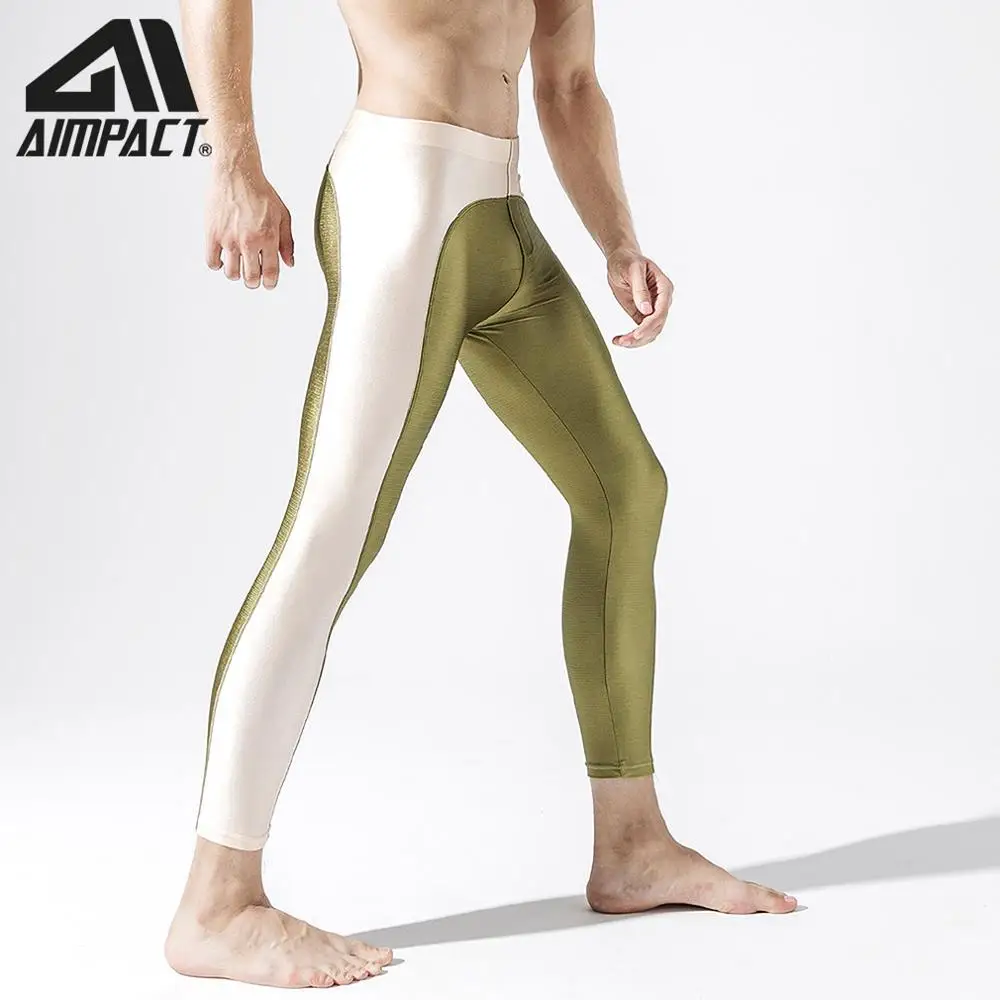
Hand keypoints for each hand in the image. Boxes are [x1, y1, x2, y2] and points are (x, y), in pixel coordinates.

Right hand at [205, 166, 294, 288]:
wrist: (236, 173)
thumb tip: (289, 263)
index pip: (270, 273)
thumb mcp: (282, 215)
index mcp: (268, 237)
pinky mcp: (212, 234)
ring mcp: (229, 238)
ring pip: (231, 274)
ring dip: (236, 274)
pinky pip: (212, 261)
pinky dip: (217, 265)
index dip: (270, 284)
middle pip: (250, 278)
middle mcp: (248, 241)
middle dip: (254, 282)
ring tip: (238, 266)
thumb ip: (287, 242)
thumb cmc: (259, 191)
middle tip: (253, 278)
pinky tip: (223, 259)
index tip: (268, 284)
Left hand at [606, 247, 673, 347]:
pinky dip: (631, 339)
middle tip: (622, 341)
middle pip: (657, 326)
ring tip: (618, 342)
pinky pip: (641, 332)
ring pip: (651, 333)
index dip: (649, 325)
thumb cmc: (627, 261)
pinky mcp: (643, 315)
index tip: (636, 335)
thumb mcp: (633, 270)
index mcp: (664, 288)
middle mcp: (662, 301)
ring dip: (636, 342)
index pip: (661, 312)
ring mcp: (654, 309)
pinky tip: (618, 340)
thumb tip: (646, 310)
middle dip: (641, 336)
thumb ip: (640, 289)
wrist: (621, 260)